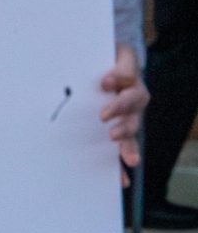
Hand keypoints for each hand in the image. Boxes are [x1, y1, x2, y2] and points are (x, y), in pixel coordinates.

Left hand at [99, 42, 147, 187]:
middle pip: (133, 116)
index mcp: (131, 83)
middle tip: (110, 128)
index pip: (131, 87)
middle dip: (124, 123)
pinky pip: (121, 150)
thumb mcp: (115, 52)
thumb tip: (110, 81)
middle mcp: (131, 103)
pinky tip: (121, 180)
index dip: (122, 88)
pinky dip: (121, 167)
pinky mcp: (115, 131)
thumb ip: (120, 65)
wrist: (99, 61)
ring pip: (130, 134)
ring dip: (128, 146)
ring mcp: (124, 118)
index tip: (106, 84)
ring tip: (129, 159)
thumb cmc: (106, 57)